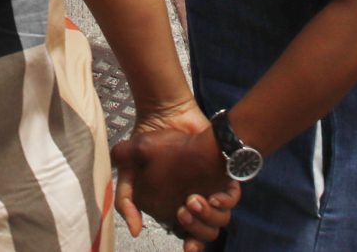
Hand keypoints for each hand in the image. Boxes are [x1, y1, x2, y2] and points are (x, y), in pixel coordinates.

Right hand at [112, 101, 231, 241]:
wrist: (165, 118)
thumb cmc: (147, 147)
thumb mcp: (127, 175)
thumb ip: (125, 202)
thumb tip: (135, 231)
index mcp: (175, 210)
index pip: (188, 238)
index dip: (192, 245)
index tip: (189, 247)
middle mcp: (196, 206)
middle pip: (205, 234)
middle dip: (198, 229)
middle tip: (185, 210)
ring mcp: (210, 192)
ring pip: (219, 220)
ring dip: (209, 217)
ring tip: (195, 200)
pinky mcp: (223, 177)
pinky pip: (232, 199)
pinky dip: (225, 201)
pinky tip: (214, 195)